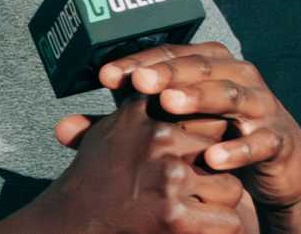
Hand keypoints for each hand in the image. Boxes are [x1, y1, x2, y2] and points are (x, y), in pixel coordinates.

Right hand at [30, 95, 246, 233]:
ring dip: (217, 203)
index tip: (202, 149)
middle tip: (190, 188)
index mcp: (143, 114)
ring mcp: (168, 177)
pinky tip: (197, 229)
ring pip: (230, 186)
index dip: (207, 132)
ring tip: (192, 210)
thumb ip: (136, 109)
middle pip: (220, 148)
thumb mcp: (108, 133)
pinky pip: (227, 220)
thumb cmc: (92, 182)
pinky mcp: (175, 217)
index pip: (201, 109)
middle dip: (212, 171)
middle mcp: (158, 139)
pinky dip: (218, 230)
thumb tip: (151, 82)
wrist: (71, 224)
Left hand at [88, 42, 300, 213]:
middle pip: (197, 67)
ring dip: (199, 98)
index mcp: (204, 63)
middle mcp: (233, 74)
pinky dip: (237, 148)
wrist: (275, 162)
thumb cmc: (209, 133)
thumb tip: (62, 130)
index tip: (105, 75)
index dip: (136, 62)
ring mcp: (260, 104)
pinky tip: (213, 158)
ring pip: (230, 94)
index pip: (166, 55)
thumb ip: (116, 126)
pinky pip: (260, 140)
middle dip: (166, 73)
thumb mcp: (164, 126)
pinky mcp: (278, 138)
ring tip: (169, 105)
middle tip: (138, 82)